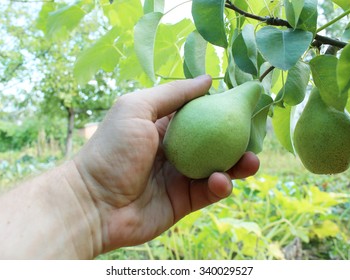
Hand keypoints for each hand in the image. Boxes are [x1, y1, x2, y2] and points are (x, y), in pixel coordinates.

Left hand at [73, 75, 259, 253]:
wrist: (94, 202)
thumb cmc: (112, 149)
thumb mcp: (138, 108)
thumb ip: (173, 94)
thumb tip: (208, 79)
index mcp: (164, 125)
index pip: (200, 114)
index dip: (222, 109)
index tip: (244, 103)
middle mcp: (176, 150)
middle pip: (215, 142)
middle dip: (237, 139)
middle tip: (256, 137)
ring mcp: (181, 176)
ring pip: (219, 168)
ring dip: (238, 165)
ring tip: (251, 161)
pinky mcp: (184, 201)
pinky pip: (210, 192)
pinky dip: (221, 186)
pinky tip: (221, 181)